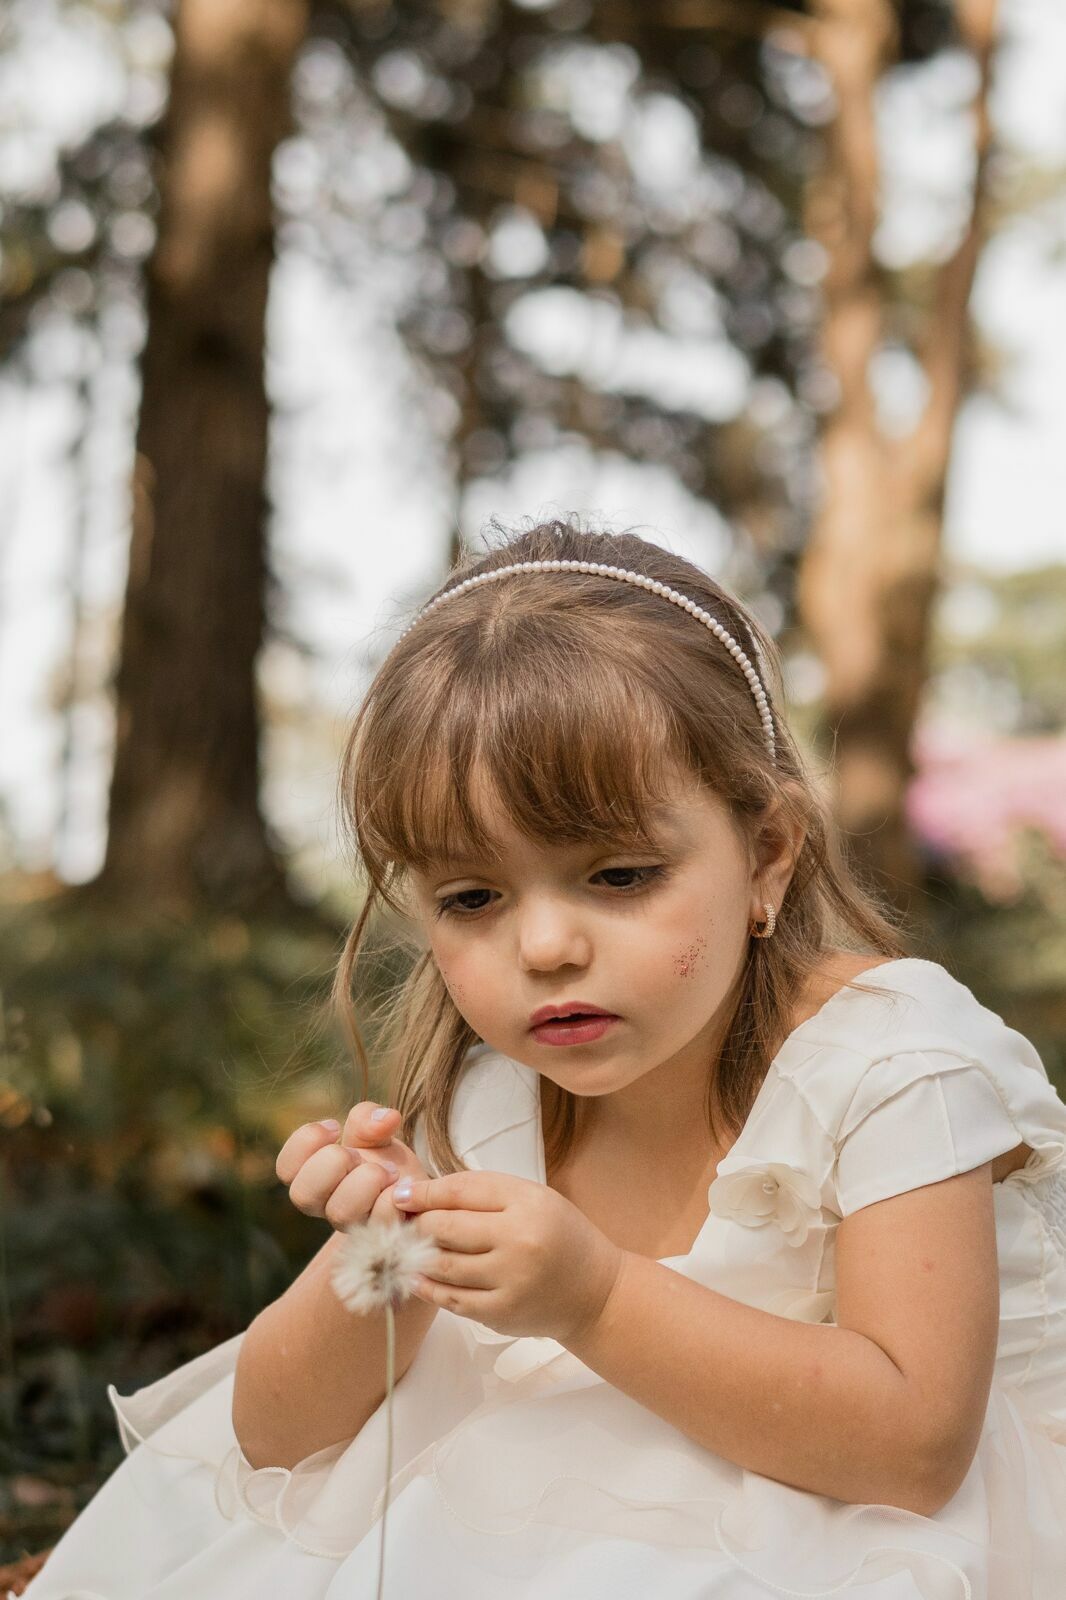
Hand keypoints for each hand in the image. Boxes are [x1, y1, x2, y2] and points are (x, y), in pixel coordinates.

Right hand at [276, 1102, 427, 1230]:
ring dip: (366, 1182)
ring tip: (388, 1171)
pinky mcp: (383, 1235)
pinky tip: (405, 1186)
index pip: (285, 1168)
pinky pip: (379, 1222)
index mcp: (315, 1178)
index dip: (306, 1142)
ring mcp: (352, 1225)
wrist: (419, 1191)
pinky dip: (392, 1199)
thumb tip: (385, 1119)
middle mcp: (327, 1205)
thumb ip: (368, 1119)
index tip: (335, 1127)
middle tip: (359, 1154)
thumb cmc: (386, 1160)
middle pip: (302, 1194)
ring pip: (340, 1212)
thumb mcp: (374, 1132)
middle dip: (333, 1162)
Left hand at [394, 1170, 624, 1343]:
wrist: (595, 1291)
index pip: (460, 1191)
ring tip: (405, 1247)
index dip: (424, 1192)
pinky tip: (418, 1276)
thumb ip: (481, 1192)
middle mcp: (519, 1242)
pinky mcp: (500, 1314)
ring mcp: (509, 1282)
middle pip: (445, 1228)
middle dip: (417, 1223)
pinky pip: (451, 1299)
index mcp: (527, 1204)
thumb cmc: (559, 1234)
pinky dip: (429, 1287)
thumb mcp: (531, 1197)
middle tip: (402, 1222)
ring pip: (443, 1265)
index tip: (401, 1193)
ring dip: (416, 1255)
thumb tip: (421, 1193)